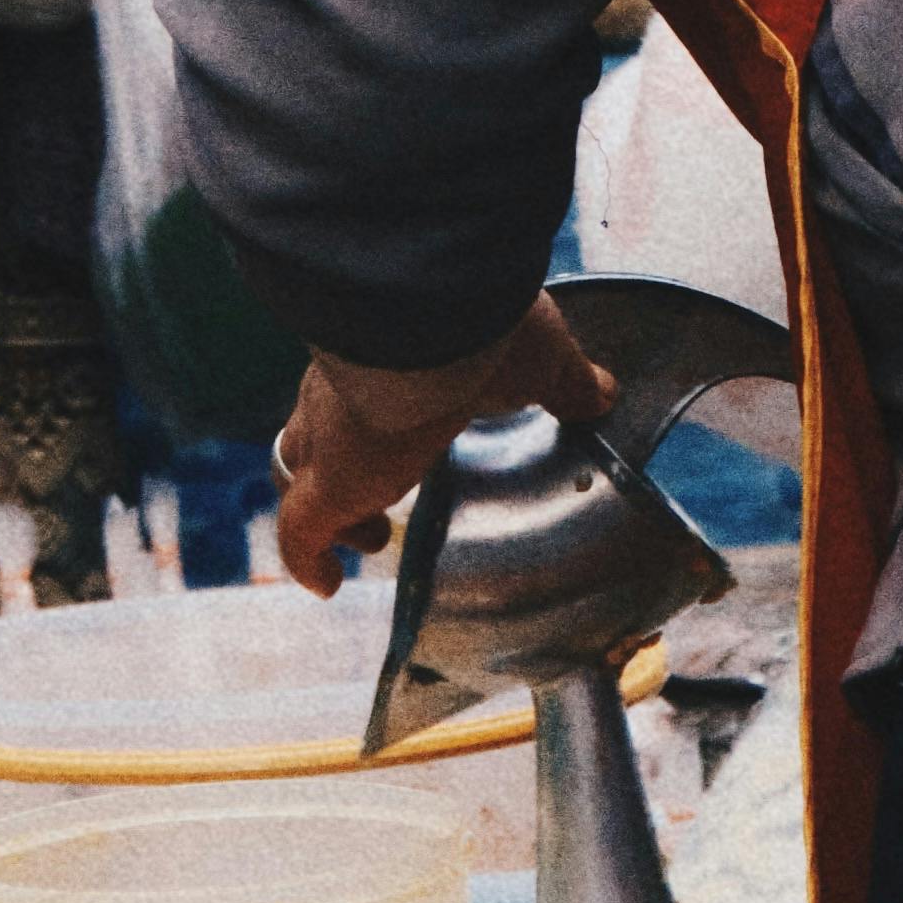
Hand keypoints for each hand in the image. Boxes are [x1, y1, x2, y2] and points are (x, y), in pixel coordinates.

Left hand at [269, 295, 608, 593]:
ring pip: (301, 475)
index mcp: (390, 360)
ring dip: (331, 514)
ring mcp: (331, 440)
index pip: (367, 389)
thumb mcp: (542, 357)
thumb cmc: (484, 323)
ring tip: (368, 538)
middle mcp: (346, 394)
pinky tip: (325, 586)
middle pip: (318, 428)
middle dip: (338, 464)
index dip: (377, 417)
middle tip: (374, 500)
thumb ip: (568, 381)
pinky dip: (307, 561)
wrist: (435, 316)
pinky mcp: (329, 483)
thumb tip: (602, 391)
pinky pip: (300, 534)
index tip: (399, 440)